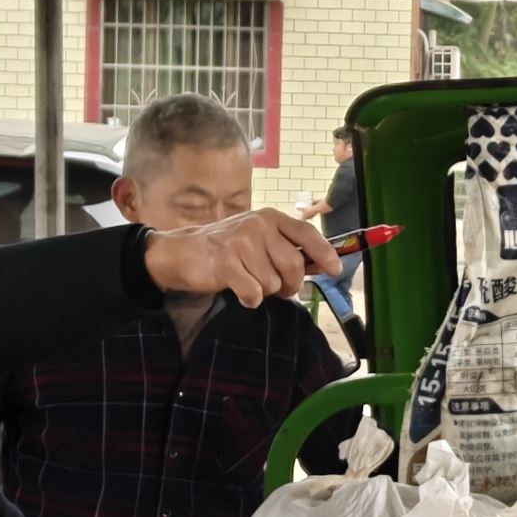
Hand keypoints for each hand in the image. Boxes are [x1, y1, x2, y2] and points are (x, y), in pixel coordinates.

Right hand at [141, 207, 335, 306]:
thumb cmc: (226, 248)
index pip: (307, 234)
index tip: (335, 269)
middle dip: (290, 285)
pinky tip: (237, 289)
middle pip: (294, 266)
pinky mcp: (226, 264)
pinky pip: (253, 294)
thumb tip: (320, 266)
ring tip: (248, 280)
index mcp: (270, 217)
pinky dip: (248, 299)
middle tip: (278, 289)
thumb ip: (285, 248)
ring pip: (273, 284)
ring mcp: (241, 243)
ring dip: (264, 291)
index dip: (325, 254)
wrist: (181, 252)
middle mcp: (258, 226)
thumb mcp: (258, 238)